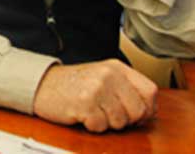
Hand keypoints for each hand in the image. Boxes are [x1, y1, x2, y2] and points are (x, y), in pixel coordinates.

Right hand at [32, 59, 157, 132]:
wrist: (43, 84)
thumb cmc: (75, 84)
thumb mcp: (104, 77)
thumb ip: (127, 88)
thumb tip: (150, 111)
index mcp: (117, 67)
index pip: (150, 91)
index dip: (147, 108)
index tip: (136, 114)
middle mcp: (109, 75)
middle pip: (138, 110)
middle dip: (127, 120)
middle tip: (109, 115)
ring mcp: (97, 88)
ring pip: (121, 121)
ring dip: (107, 123)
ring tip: (94, 112)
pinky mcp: (84, 103)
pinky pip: (101, 127)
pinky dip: (93, 126)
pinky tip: (83, 115)